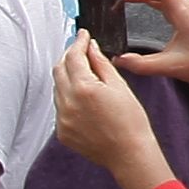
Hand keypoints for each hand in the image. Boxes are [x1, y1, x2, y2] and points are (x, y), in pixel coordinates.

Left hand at [45, 39, 164, 185]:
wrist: (129, 153)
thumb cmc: (130, 122)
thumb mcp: (119, 86)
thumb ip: (100, 64)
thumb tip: (90, 47)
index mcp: (83, 89)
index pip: (73, 57)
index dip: (77, 42)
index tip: (82, 35)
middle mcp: (67, 103)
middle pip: (59, 70)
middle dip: (69, 57)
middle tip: (82, 51)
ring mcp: (61, 119)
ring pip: (57, 88)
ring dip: (68, 77)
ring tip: (85, 75)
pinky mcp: (61, 131)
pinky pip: (59, 107)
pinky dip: (68, 97)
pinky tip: (84, 99)